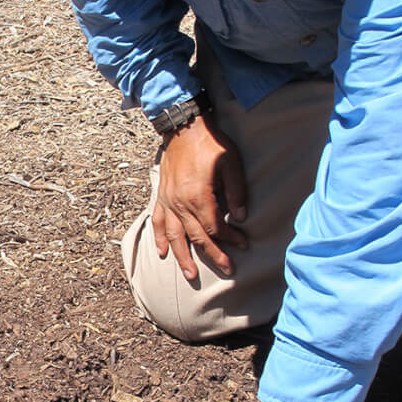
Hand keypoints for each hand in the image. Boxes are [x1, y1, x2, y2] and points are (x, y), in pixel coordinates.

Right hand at [152, 114, 246, 280]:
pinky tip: (162, 252)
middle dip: (212, 256)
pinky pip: (158, 221)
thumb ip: (236, 191)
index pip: (215, 227)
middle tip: (226, 270)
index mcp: (199, 195)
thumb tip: (241, 217)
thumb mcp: (231, 163)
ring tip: (190, 274)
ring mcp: (168, 201)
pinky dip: (159, 238)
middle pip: (196, 237)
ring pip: (175, 235)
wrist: (184, 127)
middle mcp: (180, 203)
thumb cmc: (210, 143)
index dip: (230, 239)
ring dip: (182, 257)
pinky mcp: (162, 195)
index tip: (244, 245)